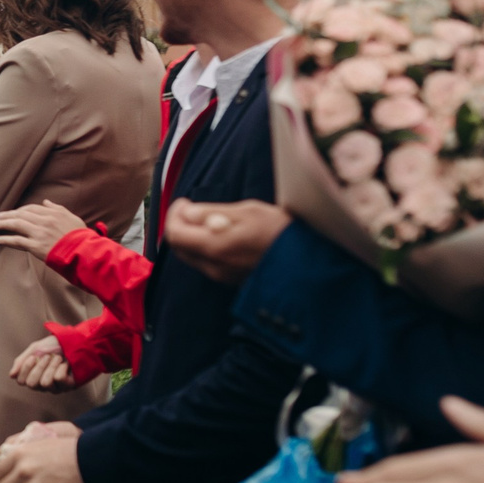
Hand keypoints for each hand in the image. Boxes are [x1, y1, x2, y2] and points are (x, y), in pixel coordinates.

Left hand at [0, 201, 89, 262]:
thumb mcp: (72, 218)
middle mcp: (44, 221)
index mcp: (53, 213)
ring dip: (3, 224)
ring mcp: (39, 233)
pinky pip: (18, 241)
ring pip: (17, 225)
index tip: (13, 213)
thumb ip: (58, 208)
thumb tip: (46, 202)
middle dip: (7, 215)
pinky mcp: (36, 246)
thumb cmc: (80, 237)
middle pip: (21, 214)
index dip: (20, 210)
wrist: (84, 252)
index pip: (32, 208)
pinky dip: (7, 239)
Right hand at [9, 334, 75, 390]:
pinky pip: (59, 379)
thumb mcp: (35, 349)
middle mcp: (41, 385)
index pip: (21, 381)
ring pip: (45, 383)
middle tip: (48, 356)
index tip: (34, 356)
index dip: (26, 368)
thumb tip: (11, 375)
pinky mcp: (67, 386)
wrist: (74, 341)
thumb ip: (21, 361)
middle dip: (39, 367)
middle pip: (32, 384)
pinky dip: (62, 367)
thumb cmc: (54, 345)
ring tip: (58, 358)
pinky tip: (66, 364)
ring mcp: (55, 387)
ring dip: (52, 366)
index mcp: (32, 376)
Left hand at [163, 200, 288, 283]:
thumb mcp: (246, 211)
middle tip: (192, 208)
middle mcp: (214, 267)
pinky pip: (207, 264)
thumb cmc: (281, 231)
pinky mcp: (232, 281)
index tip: (184, 201)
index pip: (175, 234)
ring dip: (192, 237)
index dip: (174, 214)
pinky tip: (221, 234)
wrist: (309, 262)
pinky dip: (204, 247)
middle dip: (180, 226)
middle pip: (179, 248)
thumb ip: (211, 213)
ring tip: (209, 219)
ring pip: (192, 256)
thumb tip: (187, 212)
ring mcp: (222, 277)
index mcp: (215, 247)